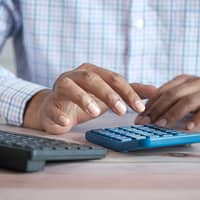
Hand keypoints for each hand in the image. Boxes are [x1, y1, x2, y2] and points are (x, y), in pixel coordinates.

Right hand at [24, 63, 156, 133]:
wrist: (58, 108)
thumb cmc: (85, 100)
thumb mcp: (109, 95)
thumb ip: (130, 92)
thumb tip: (156, 91)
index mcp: (93, 72)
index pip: (113, 78)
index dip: (127, 92)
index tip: (140, 107)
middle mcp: (76, 76)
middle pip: (93, 79)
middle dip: (108, 94)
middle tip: (121, 111)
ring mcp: (61, 87)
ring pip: (71, 87)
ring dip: (83, 99)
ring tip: (95, 112)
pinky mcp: (50, 103)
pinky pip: (53, 107)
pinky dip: (59, 115)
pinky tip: (66, 122)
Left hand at [135, 74, 199, 129]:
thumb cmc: (198, 95)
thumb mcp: (182, 92)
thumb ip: (168, 97)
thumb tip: (146, 108)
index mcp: (182, 80)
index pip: (161, 92)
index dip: (149, 105)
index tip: (140, 117)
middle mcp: (193, 82)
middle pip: (170, 95)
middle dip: (155, 110)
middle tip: (145, 122)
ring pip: (186, 101)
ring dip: (171, 114)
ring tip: (160, 125)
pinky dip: (196, 119)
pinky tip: (187, 127)